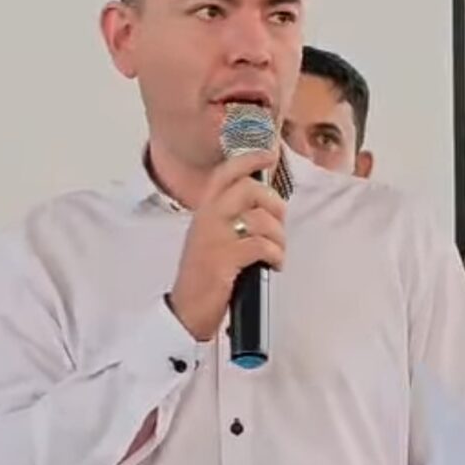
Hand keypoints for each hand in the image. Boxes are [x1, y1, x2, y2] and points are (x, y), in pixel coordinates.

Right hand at [169, 150, 285, 340]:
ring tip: (277, 251)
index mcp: (203, 212)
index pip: (225, 173)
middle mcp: (207, 220)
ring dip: (278, 236)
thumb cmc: (205, 277)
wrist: (185, 310)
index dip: (248, 158)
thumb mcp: (211, 239)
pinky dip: (275, 255)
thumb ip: (231, 219)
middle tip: (279, 221)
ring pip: (260, 219)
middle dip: (274, 203)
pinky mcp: (223, 261)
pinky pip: (261, 246)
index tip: (268, 154)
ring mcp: (214, 239)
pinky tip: (274, 265)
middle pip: (249, 189)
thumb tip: (267, 207)